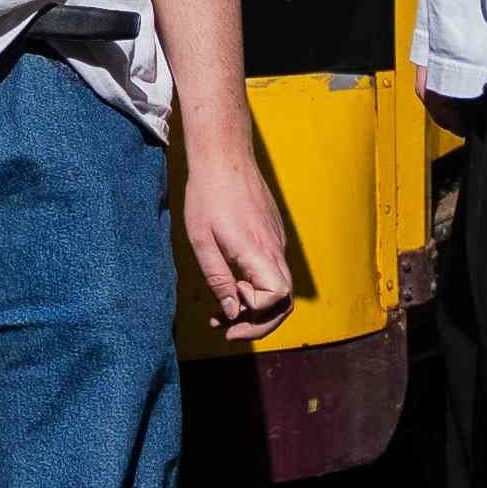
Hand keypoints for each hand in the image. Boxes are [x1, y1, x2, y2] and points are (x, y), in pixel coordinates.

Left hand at [175, 142, 303, 339]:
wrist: (223, 156)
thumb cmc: (207, 196)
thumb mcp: (201, 242)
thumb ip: (218, 280)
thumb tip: (233, 313)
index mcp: (259, 252)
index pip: (277, 299)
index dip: (255, 311)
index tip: (229, 304)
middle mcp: (276, 250)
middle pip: (285, 302)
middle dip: (259, 324)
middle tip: (228, 331)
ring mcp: (277, 242)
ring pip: (280, 289)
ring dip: (256, 308)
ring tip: (224, 314)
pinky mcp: (273, 236)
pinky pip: (272, 271)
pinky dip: (256, 288)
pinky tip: (231, 285)